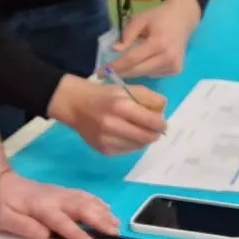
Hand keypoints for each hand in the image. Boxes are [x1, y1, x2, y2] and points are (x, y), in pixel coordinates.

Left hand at [0, 170, 119, 238]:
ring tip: (116, 224)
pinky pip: (84, 195)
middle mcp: (55, 198)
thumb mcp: (2, 219)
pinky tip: (107, 209)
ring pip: (86, 200)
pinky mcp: (61, 192)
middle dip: (100, 220)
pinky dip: (98, 202)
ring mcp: (60, 193)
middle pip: (82, 208)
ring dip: (102, 212)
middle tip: (115, 233)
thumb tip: (45, 235)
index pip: (62, 222)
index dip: (76, 233)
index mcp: (41, 207)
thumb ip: (23, 226)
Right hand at [49, 75, 169, 155]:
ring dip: (144, 139)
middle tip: (155, 129)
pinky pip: (127, 151)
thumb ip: (149, 98)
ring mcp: (107, 140)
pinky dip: (132, 144)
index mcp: (121, 106)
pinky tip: (126, 135)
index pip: (152, 122)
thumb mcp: (127, 88)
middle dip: (155, 133)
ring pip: (139, 146)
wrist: (75, 105)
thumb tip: (163, 113)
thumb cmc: (104, 95)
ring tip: (138, 129)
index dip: (161, 124)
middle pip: (147, 137)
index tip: (162, 122)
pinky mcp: (104, 150)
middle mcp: (113, 125)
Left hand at [109, 0, 202, 78]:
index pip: (132, 59)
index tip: (100, 71)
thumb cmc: (159, 17)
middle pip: (138, 71)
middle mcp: (168, 57)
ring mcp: (173, 66)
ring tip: (122, 66)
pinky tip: (143, 62)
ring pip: (145, 74)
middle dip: (120, 73)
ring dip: (132, 72)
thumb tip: (115, 51)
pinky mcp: (176, 70)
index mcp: (158, 43)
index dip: (115, 66)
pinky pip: (153, 74)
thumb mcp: (140, 19)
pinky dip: (144, 70)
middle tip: (104, 74)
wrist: (183, 19)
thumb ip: (127, 35)